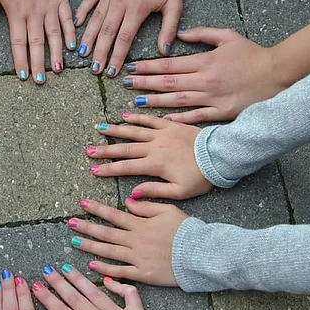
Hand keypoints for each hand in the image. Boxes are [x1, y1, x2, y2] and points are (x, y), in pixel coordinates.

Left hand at [0, 0, 74, 83]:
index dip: (20, 60)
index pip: (18, 42)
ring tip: (57, 70)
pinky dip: (70, 33)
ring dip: (56, 53)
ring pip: (54, 34)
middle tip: (40, 81)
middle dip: (38, 63)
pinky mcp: (61, 0)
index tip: (22, 75)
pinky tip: (72, 47)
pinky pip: (67, 19)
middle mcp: (34, 13)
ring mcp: (50, 7)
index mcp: (17, 13)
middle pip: (36, 43)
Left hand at [69, 198, 187, 285]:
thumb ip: (146, 206)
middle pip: (106, 232)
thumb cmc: (187, 231)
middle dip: (87, 227)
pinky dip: (105, 269)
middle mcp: (135, 240)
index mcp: (141, 224)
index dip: (97, 208)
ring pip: (108, 251)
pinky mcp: (142, 274)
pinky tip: (92, 266)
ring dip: (90, 246)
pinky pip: (120, 271)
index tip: (82, 203)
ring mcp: (137, 258)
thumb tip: (127, 201)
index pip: (114, 214)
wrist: (200, 254)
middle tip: (70, 223)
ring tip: (75, 242)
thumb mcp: (169, 210)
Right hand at [76, 0, 182, 76]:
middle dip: (99, 53)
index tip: (111, 72)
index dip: (117, 57)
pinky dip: (81, 11)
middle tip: (94, 69)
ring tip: (82, 53)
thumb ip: (169, 28)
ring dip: (88, 37)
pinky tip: (76, 24)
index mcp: (137, 9)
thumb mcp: (175, 3)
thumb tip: (164, 51)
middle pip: (107, 33)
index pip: (124, 39)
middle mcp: (120, 2)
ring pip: (96, 19)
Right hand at [87, 112, 210, 199]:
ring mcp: (161, 134)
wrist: (221, 155)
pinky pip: (150, 119)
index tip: (94, 171)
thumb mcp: (180, 192)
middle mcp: (154, 147)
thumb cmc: (201, 177)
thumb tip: (132, 194)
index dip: (108, 169)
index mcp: (154, 164)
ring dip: (115, 130)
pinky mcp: (170, 125)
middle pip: (124, 148)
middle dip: (104, 150)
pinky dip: (136, 117)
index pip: (125, 167)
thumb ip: (154, 192)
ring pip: (133, 131)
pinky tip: (124, 115)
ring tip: (99, 128)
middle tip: (88, 150)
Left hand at [124, 28, 286, 122]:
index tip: (132, 69)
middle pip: (168, 82)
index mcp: (204, 62)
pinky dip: (180, 118)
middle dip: (144, 84)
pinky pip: (197, 117)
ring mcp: (212, 98)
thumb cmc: (253, 55)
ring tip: (136, 102)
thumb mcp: (227, 37)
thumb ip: (202, 34)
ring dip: (155, 101)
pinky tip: (164, 120)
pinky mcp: (222, 112)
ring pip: (177, 100)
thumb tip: (180, 33)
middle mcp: (204, 80)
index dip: (148, 67)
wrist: (278, 73)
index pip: (169, 64)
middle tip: (126, 85)